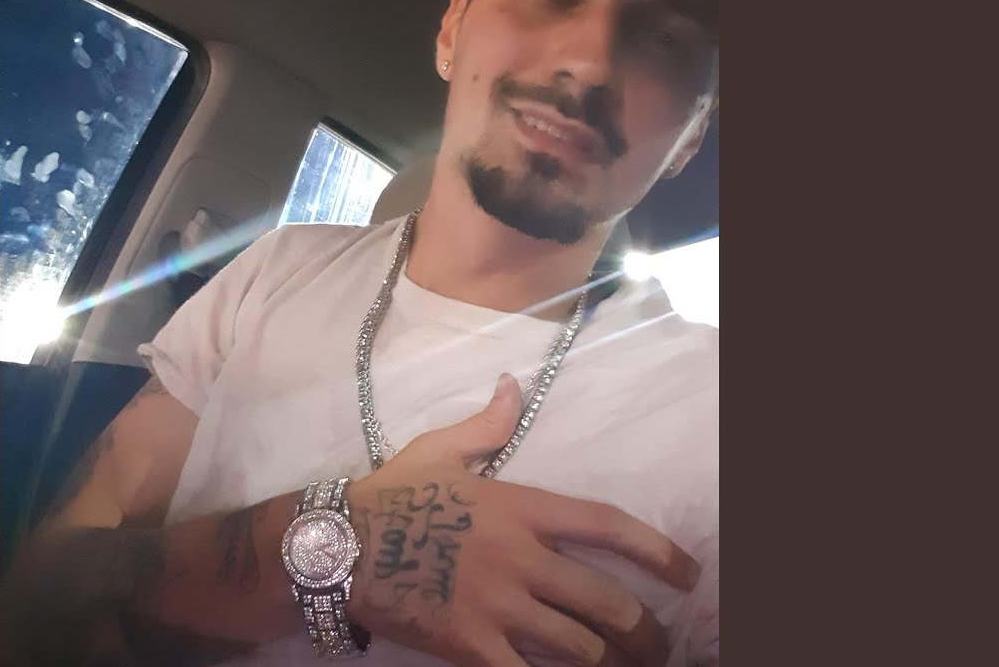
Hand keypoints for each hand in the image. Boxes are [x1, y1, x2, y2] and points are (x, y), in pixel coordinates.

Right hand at [346, 375, 699, 666]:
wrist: (336, 546)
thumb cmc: (390, 496)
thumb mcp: (439, 450)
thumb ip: (486, 424)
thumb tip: (512, 385)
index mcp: (519, 508)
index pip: (606, 526)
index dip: (657, 551)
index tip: (688, 573)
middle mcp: (519, 558)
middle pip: (607, 602)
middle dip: (643, 631)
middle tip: (657, 644)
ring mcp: (496, 607)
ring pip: (579, 647)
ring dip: (611, 663)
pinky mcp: (470, 646)